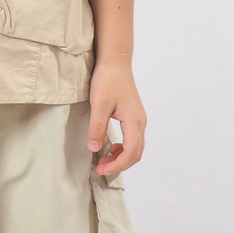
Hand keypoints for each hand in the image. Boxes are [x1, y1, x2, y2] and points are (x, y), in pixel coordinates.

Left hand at [86, 59, 145, 175]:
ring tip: (102, 160)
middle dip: (118, 165)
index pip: (131, 152)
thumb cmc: (108, 80)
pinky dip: (122, 149)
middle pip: (136, 154)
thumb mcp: (99, 104)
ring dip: (120, 158)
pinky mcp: (133, 117)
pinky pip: (132, 140)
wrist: (115, 62)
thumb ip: (97, 127)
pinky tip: (109, 147)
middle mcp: (140, 122)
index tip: (101, 170)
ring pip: (135, 148)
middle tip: (99, 168)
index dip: (117, 165)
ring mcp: (138, 120)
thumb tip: (94, 149)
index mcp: (134, 121)